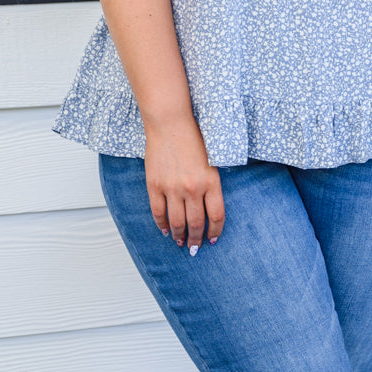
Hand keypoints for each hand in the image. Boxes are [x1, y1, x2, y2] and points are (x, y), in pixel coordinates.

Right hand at [144, 117, 224, 253]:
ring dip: (179, 235)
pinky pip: (158, 212)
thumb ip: (211, 185)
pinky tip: (165, 230)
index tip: (212, 240)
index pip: (216, 216)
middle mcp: (193, 188)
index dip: (215, 232)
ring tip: (179, 242)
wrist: (170, 124)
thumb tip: (208, 210)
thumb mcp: (212, 162)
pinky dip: (161, 224)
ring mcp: (172, 188)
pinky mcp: (155, 185)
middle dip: (195, 239)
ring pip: (177, 222)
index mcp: (211, 182)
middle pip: (196, 223)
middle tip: (194, 248)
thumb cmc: (193, 139)